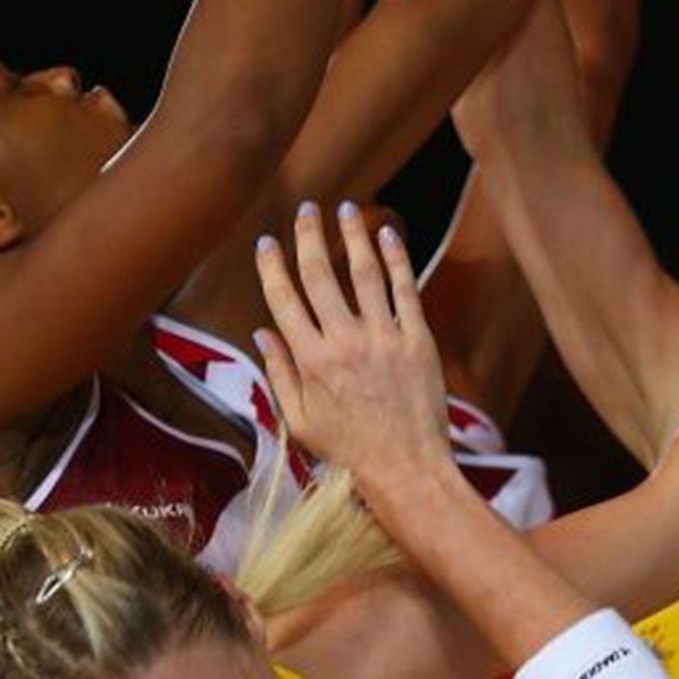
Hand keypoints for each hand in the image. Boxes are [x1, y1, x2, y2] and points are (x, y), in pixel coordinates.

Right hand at [252, 201, 452, 486]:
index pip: (284, 300)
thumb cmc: (349, 453)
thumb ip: (279, 373)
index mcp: (311, 361)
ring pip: (365, 273)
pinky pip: (406, 290)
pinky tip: (388, 235)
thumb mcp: (299, 421)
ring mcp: (384, 337)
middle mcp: (344, 342)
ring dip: (353, 236)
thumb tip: (262, 332)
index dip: (272, 267)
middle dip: (310, 236)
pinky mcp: (417, 340)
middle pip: (321, 275)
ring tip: (347, 209)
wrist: (406, 470)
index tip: (267, 242)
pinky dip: (397, 258)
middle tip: (307, 209)